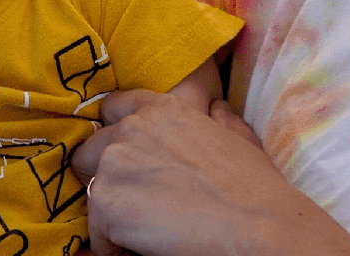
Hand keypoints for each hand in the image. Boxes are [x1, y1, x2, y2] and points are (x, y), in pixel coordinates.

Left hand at [72, 91, 349, 255]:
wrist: (260, 230)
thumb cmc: (257, 191)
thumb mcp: (239, 138)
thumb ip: (218, 118)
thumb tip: (216, 108)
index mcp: (162, 108)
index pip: (111, 108)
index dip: (113, 137)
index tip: (123, 162)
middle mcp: (131, 128)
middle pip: (89, 150)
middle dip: (104, 177)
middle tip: (133, 205)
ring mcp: (114, 162)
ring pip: (89, 189)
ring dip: (109, 212)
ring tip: (142, 231)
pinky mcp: (106, 201)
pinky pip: (95, 231)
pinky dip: (111, 245)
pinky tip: (143, 248)